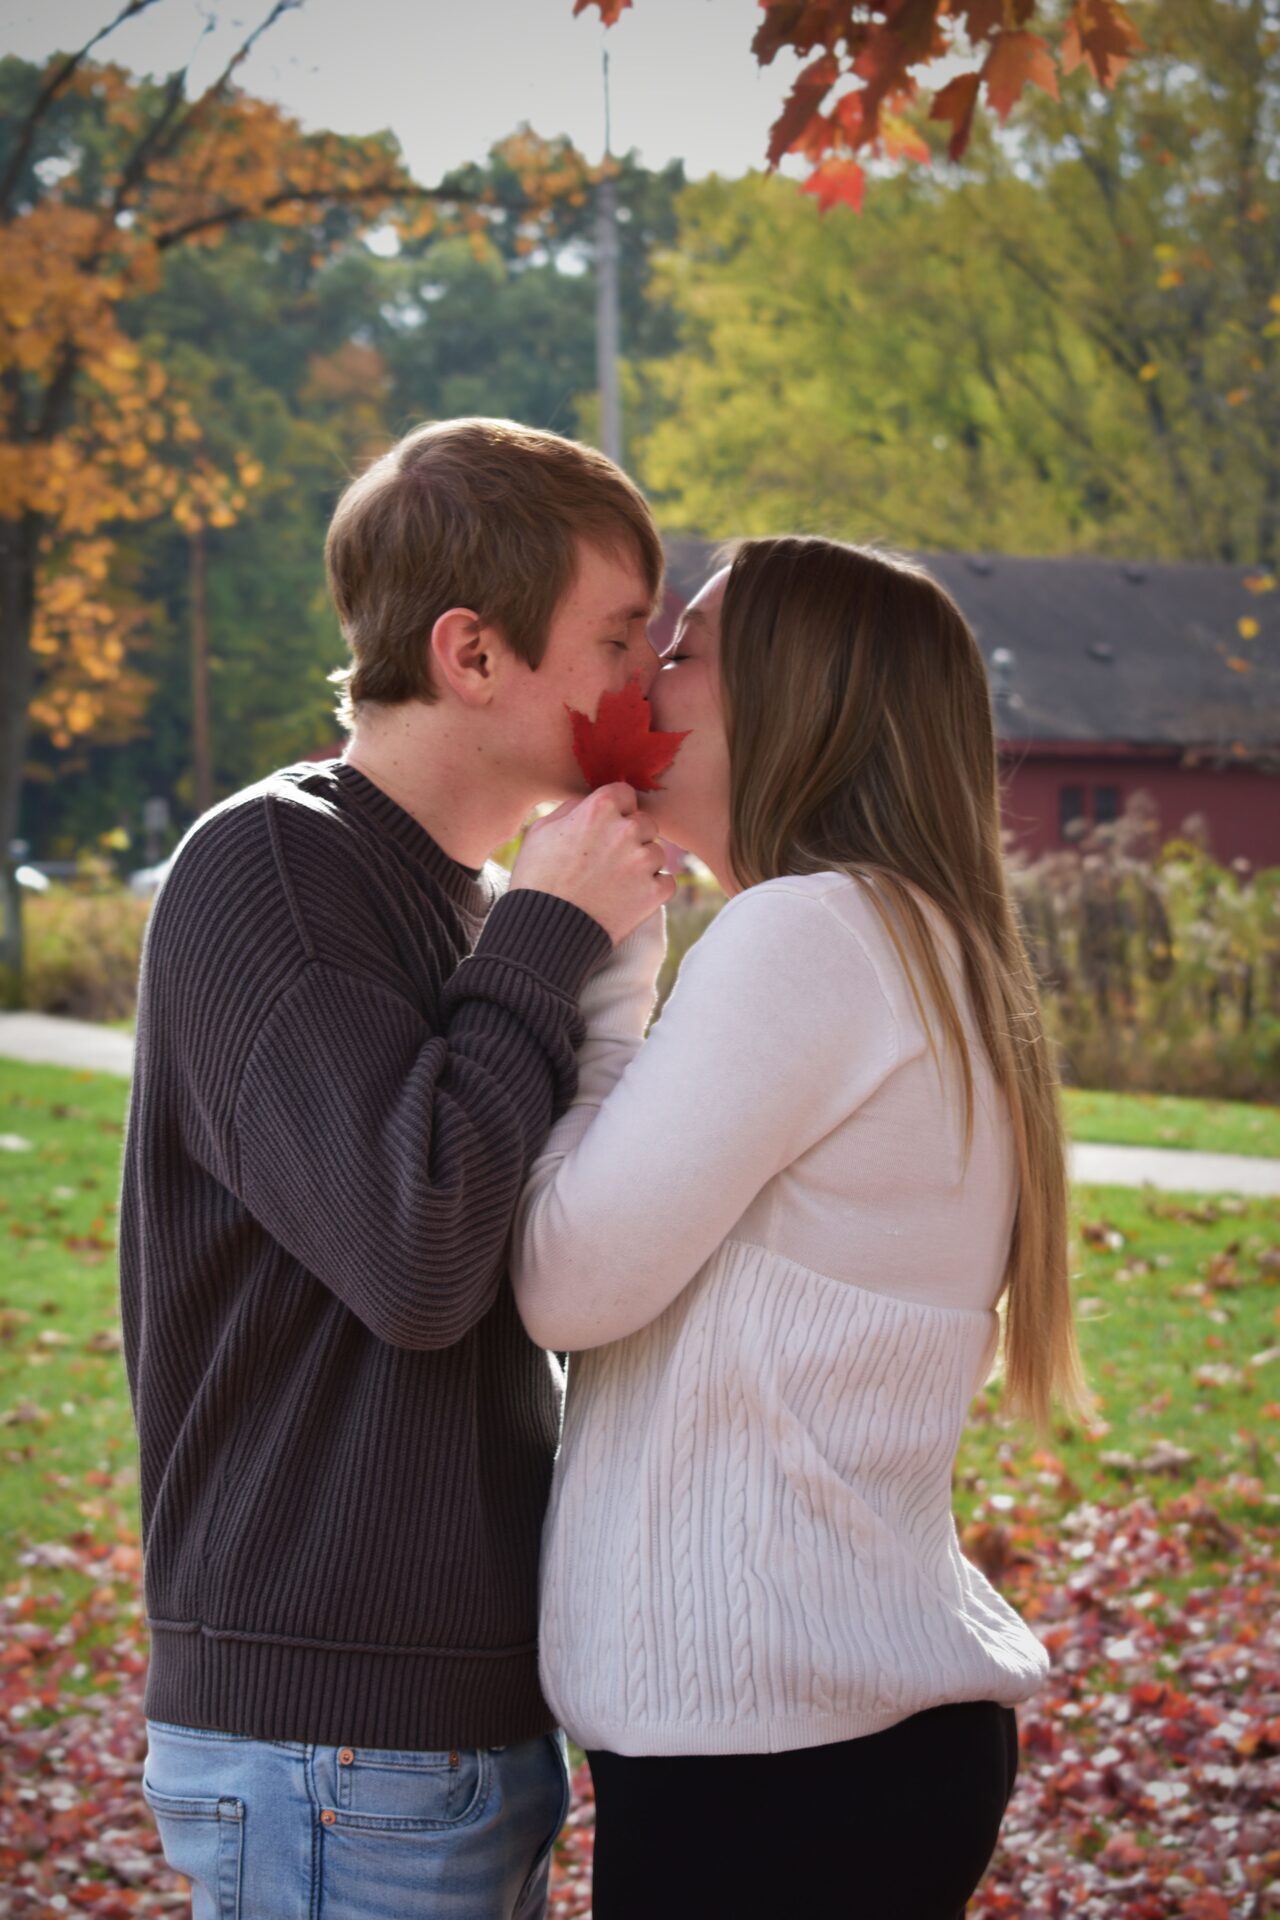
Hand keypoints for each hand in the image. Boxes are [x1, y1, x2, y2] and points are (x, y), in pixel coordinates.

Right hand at [509, 784, 676, 944]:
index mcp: (598, 809)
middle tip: (608, 859)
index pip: (625, 794)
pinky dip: (652, 889)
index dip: (616, 810)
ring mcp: (642, 862)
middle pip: (645, 823)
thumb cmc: (536, 880)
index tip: (607, 826)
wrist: (544, 932)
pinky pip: (667, 881)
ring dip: (642, 864)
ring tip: (614, 882)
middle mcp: (625, 831)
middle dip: (631, 838)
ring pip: (656, 853)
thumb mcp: (540, 832)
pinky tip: (628, 897)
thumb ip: (571, 809)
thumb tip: (590, 802)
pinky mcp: (654, 893)